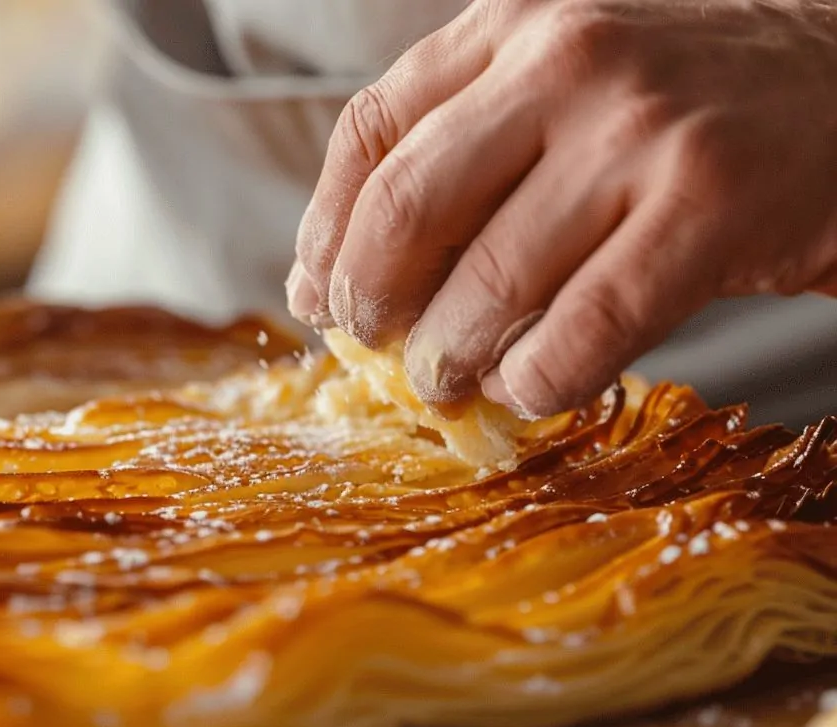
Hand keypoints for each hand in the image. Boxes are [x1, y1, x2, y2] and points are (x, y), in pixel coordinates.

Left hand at [287, 0, 836, 416]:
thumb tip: (331, 276)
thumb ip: (464, 155)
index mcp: (515, 24)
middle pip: (407, 204)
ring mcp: (640, 130)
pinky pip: (583, 329)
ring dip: (450, 356)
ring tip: (449, 381)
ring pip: (489, 279)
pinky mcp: (710, 203)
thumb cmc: (690, 110)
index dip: (323, 228)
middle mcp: (567, 60)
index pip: (370, 129)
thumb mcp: (567, 88)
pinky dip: (539, 379)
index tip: (317, 294)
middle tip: (375, 348)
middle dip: (370, 298)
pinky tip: (532, 388)